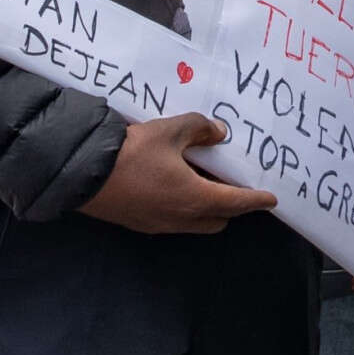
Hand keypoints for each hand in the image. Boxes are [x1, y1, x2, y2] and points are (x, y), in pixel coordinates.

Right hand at [78, 114, 278, 234]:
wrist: (82, 173)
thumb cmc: (132, 153)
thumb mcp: (171, 130)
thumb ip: (200, 129)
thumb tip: (218, 133)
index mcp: (195, 198)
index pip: (236, 203)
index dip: (255, 200)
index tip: (271, 200)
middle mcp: (180, 218)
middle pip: (218, 219)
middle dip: (232, 206)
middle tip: (234, 183)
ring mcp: (158, 225)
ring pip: (195, 223)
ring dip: (206, 208)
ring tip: (205, 181)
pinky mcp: (139, 224)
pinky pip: (174, 221)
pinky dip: (184, 208)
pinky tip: (175, 185)